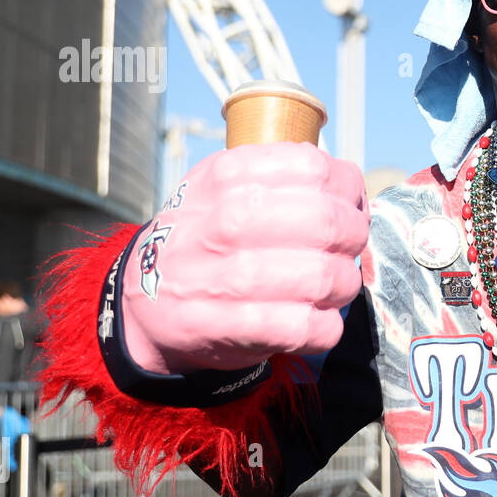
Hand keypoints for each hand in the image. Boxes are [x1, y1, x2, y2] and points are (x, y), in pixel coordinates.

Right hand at [121, 142, 368, 373]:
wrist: (142, 298)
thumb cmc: (201, 235)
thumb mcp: (219, 183)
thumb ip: (278, 172)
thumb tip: (346, 182)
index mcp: (228, 176)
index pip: (318, 170)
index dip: (349, 191)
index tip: (349, 206)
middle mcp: (227, 221)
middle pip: (330, 223)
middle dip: (353, 239)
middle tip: (346, 249)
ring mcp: (228, 277)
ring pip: (328, 278)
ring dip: (343, 285)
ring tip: (331, 286)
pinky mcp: (234, 327)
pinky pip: (312, 327)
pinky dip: (327, 326)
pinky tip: (315, 318)